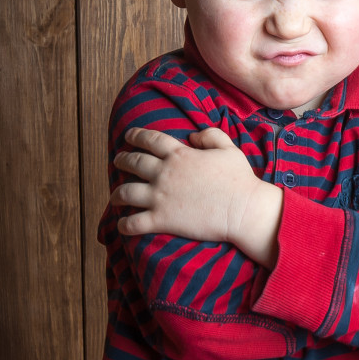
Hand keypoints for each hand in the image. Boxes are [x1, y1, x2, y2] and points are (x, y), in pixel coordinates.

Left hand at [111, 127, 281, 264]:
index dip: (137, 135)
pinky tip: (122, 224)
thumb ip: (211, 135)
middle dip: (122, 160)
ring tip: (115, 195)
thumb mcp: (229, 148)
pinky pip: (134, 223)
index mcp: (180, 155)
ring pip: (126, 192)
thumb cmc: (240, 180)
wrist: (243, 210)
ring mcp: (160, 197)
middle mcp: (164, 174)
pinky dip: (124, 224)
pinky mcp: (162, 220)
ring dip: (117, 193)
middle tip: (118, 160)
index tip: (129, 135)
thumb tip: (192, 136)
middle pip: (133, 162)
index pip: (151, 140)